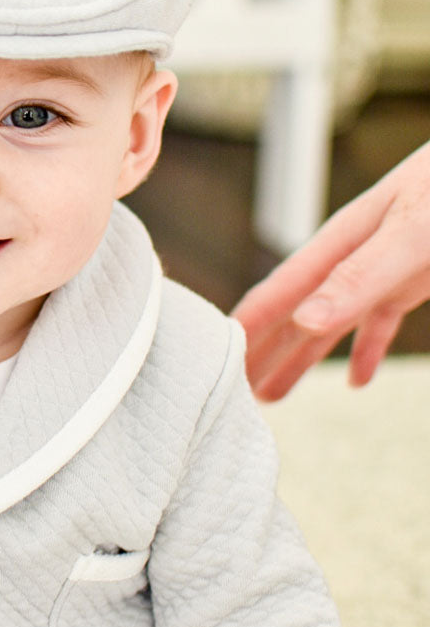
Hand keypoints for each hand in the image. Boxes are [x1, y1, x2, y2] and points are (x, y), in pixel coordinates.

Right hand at [232, 140, 429, 400]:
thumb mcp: (408, 233)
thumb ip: (358, 276)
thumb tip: (305, 320)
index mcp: (337, 245)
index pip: (278, 293)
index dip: (246, 326)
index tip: (216, 359)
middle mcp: (348, 261)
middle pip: (293, 315)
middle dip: (261, 351)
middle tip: (232, 392)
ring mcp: (379, 271)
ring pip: (328, 326)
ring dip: (300, 359)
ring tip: (270, 393)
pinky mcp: (412, 281)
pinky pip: (379, 325)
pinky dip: (366, 353)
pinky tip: (357, 380)